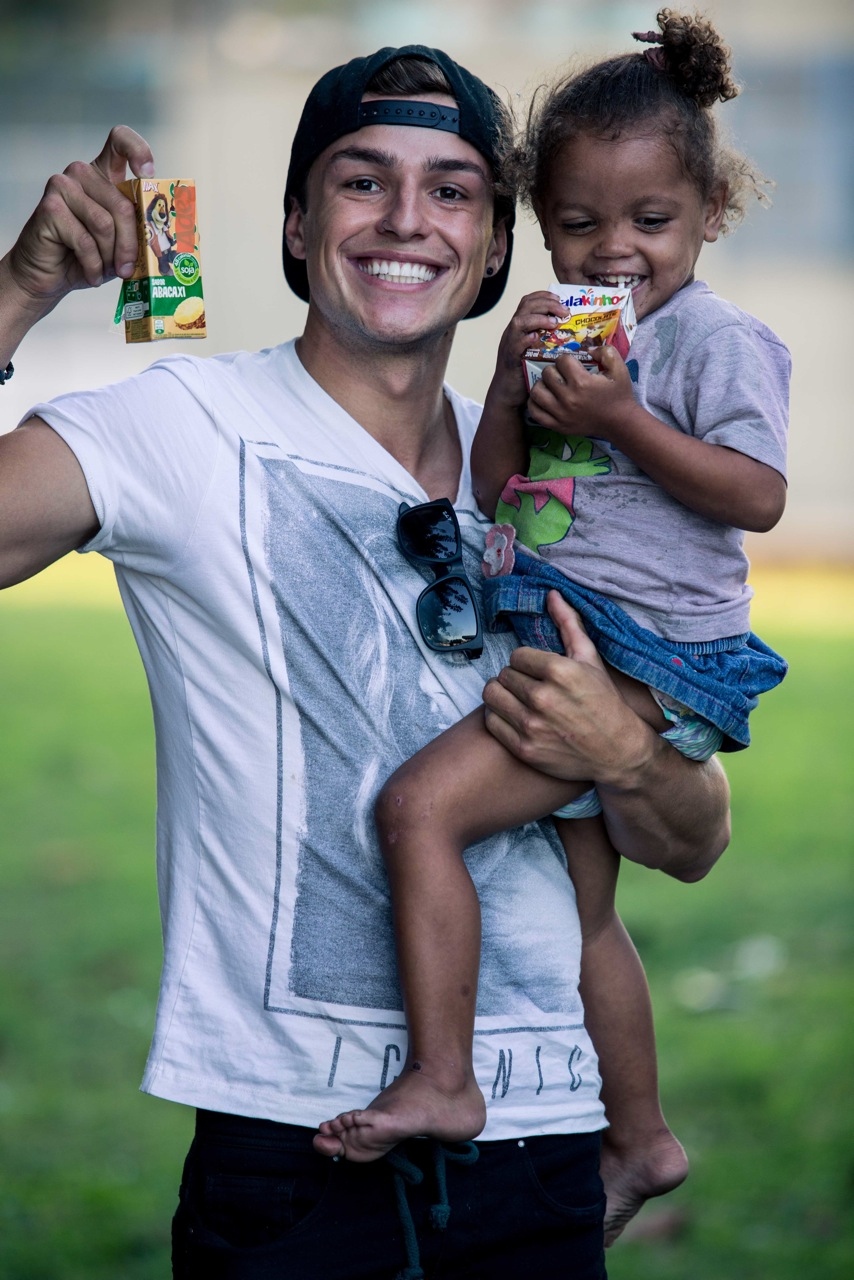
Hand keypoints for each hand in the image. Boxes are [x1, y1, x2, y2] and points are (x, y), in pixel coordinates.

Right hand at [6, 126, 154, 308]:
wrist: (49, 276)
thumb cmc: (86, 257)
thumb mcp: (118, 242)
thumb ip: (136, 230)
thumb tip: (159, 237)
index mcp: (102, 174)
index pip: (120, 142)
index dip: (138, 151)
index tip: (148, 175)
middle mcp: (82, 174)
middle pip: (122, 204)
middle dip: (130, 244)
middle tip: (128, 268)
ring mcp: (62, 186)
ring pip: (104, 224)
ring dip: (110, 256)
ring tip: (105, 269)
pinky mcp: (50, 208)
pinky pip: (85, 241)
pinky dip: (93, 265)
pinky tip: (90, 274)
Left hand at [482, 591, 652, 785]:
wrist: (616, 751)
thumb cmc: (604, 701)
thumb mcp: (590, 659)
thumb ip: (569, 624)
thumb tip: (552, 594)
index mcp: (559, 671)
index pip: (517, 655)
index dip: (528, 663)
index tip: (540, 672)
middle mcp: (542, 698)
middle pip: (503, 675)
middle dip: (517, 679)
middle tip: (533, 688)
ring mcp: (531, 725)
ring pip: (491, 695)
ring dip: (503, 695)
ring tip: (520, 700)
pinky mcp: (523, 748)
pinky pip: (491, 722)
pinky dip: (500, 718)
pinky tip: (517, 717)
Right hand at [489, 291, 567, 410]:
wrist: (508, 394)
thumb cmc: (527, 372)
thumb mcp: (539, 350)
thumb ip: (550, 339)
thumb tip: (575, 332)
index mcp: (521, 327)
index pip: (529, 302)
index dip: (544, 296)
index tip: (560, 298)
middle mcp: (513, 332)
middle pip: (526, 307)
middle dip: (547, 305)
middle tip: (564, 311)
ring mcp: (510, 344)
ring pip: (519, 322)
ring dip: (538, 319)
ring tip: (554, 323)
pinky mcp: (510, 359)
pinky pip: (514, 345)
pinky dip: (525, 339)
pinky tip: (536, 338)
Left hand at [528, 344, 636, 439]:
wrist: (619, 422)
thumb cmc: (619, 394)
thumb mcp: (620, 369)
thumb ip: (606, 352)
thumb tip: (588, 348)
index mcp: (582, 382)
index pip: (562, 360)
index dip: (567, 359)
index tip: (572, 365)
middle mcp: (568, 398)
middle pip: (547, 374)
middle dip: (554, 370)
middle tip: (562, 375)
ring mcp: (560, 413)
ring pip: (536, 391)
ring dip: (542, 385)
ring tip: (551, 386)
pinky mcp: (557, 425)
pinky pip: (534, 412)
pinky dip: (535, 403)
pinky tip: (544, 399)